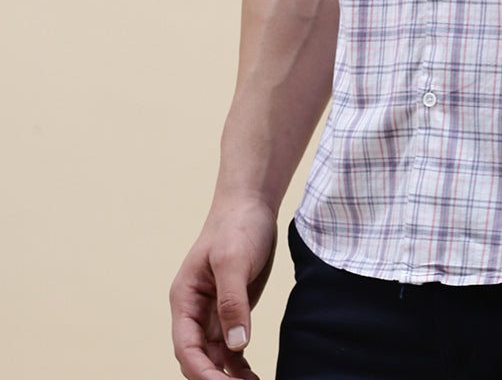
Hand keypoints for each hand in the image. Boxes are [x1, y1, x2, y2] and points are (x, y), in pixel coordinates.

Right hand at [170, 197, 277, 379]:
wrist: (251, 204)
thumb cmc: (237, 225)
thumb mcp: (233, 260)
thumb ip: (232, 302)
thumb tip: (236, 345)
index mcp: (185, 299)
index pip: (187, 348)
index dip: (202, 373)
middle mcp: (195, 311)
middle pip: (198, 359)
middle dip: (216, 379)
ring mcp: (213, 313)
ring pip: (215, 358)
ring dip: (229, 377)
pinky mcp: (232, 310)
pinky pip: (231, 348)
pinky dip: (239, 365)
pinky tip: (253, 377)